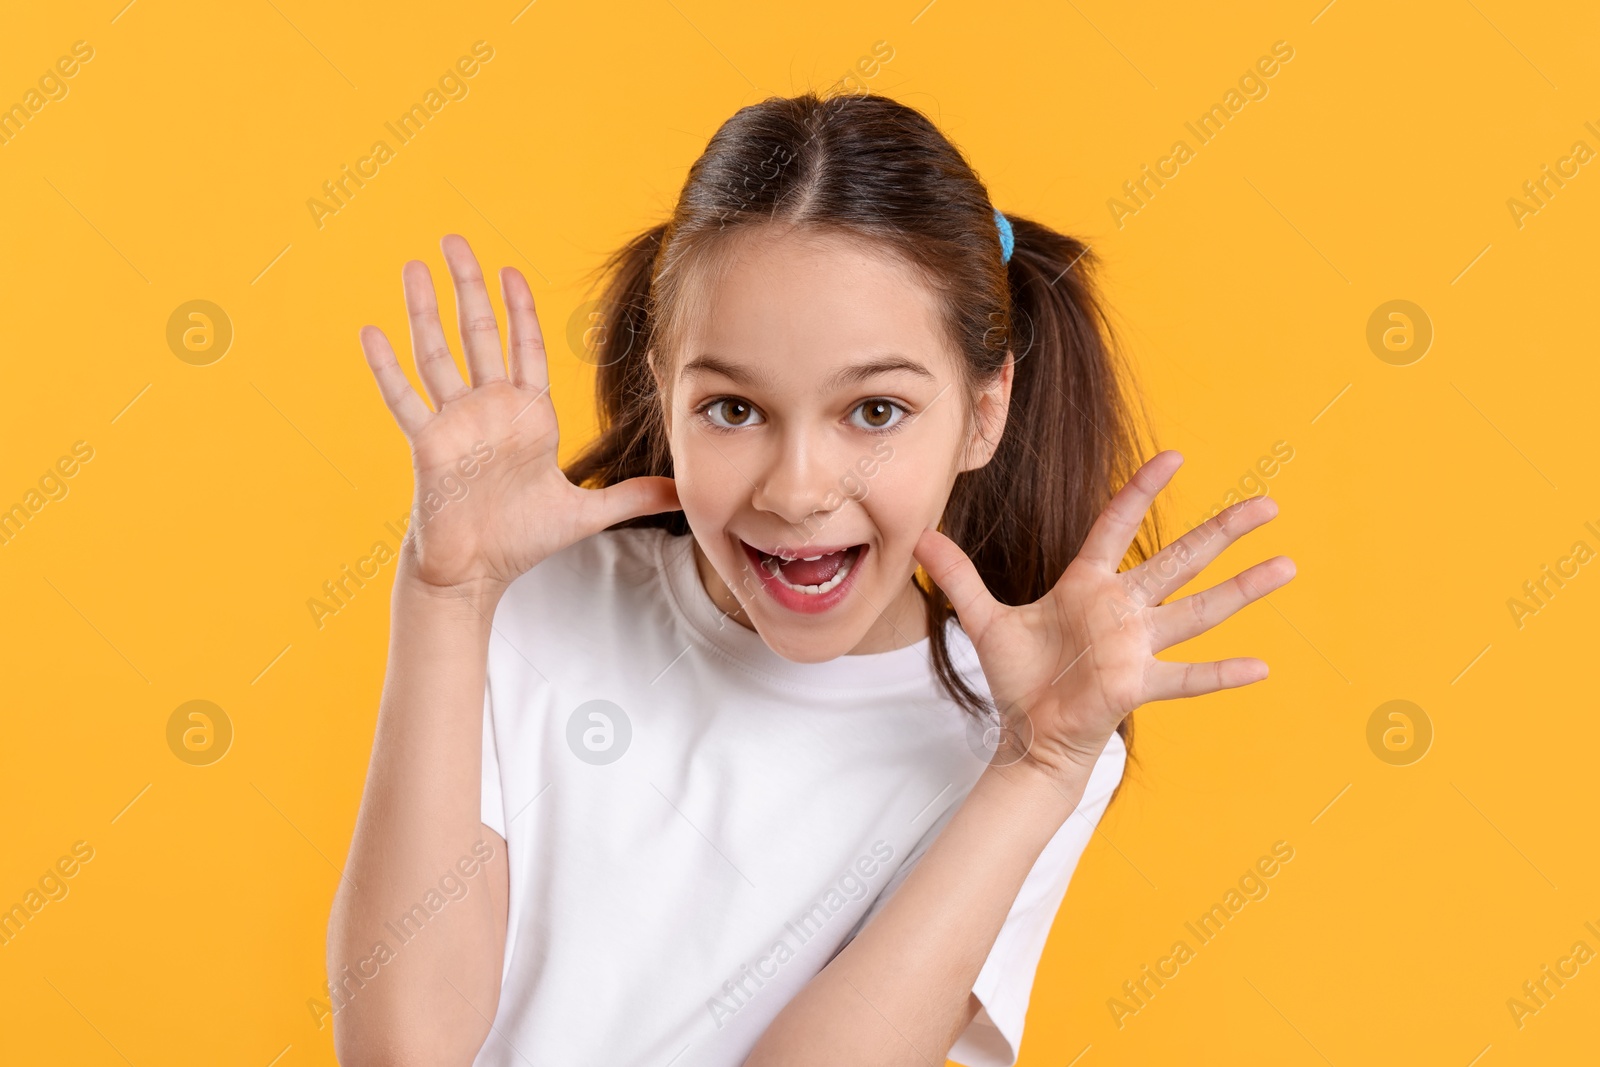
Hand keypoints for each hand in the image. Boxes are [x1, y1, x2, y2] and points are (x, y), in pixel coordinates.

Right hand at [358, 234, 679, 594]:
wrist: (476, 573)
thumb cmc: (521, 540)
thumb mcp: (585, 513)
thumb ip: (631, 496)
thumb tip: (681, 494)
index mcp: (527, 417)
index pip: (525, 349)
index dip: (519, 310)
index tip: (511, 271)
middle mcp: (489, 410)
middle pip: (477, 334)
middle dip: (469, 287)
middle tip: (454, 240)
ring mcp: (455, 423)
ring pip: (436, 354)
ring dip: (424, 310)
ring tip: (413, 266)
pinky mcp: (427, 444)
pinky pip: (404, 398)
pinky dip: (386, 366)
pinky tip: (370, 330)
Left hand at [912, 450, 1293, 780]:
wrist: (1029, 731)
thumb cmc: (1019, 676)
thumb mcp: (982, 619)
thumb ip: (956, 575)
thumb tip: (918, 536)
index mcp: (1089, 585)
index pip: (1118, 526)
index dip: (1143, 491)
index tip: (1176, 456)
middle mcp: (1123, 609)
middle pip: (1181, 559)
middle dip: (1222, 530)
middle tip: (1267, 502)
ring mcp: (1136, 645)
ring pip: (1198, 609)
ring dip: (1242, 589)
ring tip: (1287, 565)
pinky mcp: (1137, 682)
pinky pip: (1186, 676)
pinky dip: (1221, 673)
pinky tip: (1263, 666)